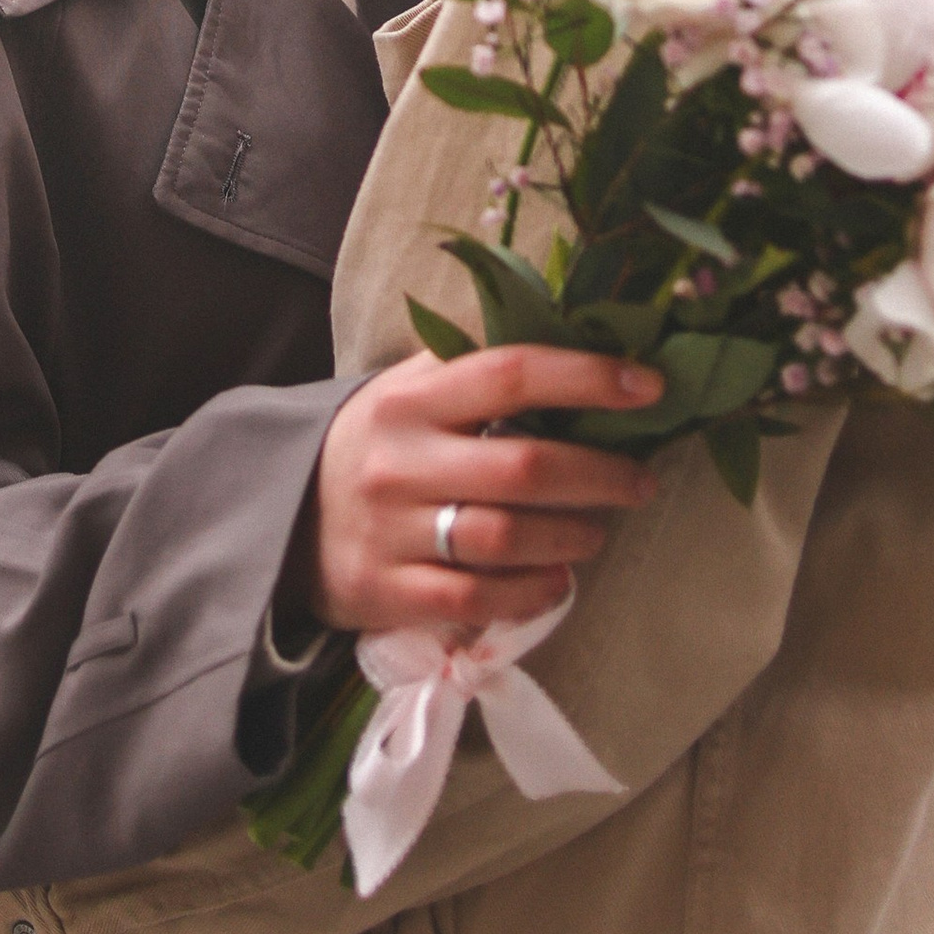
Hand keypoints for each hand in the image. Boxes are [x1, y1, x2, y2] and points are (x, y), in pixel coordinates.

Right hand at [307, 343, 664, 637]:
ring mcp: (391, 530)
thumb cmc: (379, 444)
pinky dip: (532, 593)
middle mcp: (401, 461)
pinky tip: (558, 580)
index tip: (648, 386)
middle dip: (599, 475)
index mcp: (411, 398)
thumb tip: (576, 335)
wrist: (284, 515)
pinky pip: (476, 598)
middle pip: (522, 467)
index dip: (586, 377)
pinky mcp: (388, 592)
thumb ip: (477, 369)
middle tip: (641, 481)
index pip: (509, 374)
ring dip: (572, 537)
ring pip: (505, 538)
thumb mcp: (411, 391)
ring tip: (597, 532)